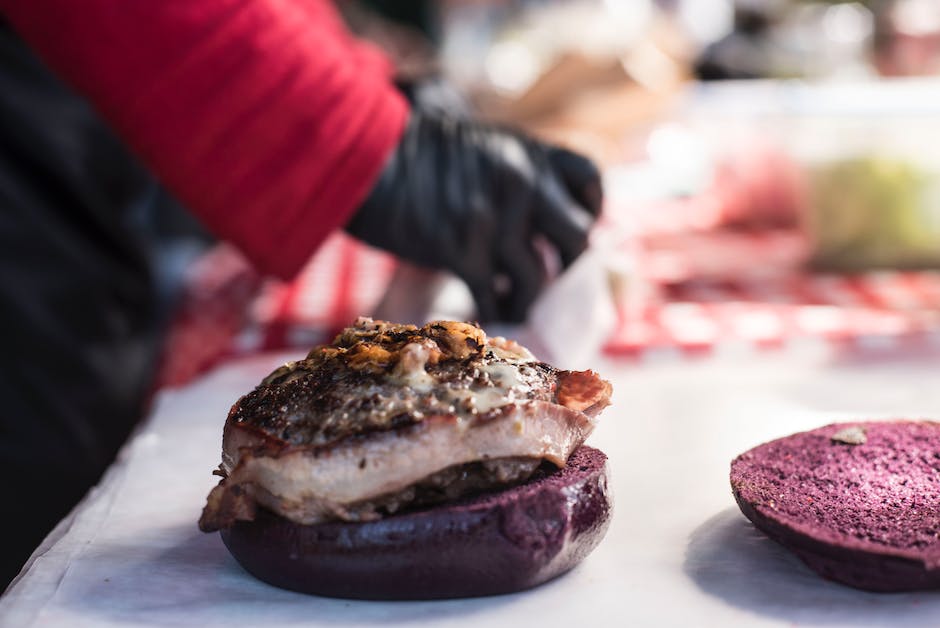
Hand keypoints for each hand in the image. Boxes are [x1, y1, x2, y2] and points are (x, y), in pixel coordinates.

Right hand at [346, 111, 602, 322]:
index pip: (589, 182)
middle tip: (548, 283)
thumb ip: (511, 176)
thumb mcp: (478, 147)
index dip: (589, 212)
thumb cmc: (411, 154)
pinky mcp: (461, 249)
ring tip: (511, 306)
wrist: (360, 154)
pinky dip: (492, 312)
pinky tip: (485, 314)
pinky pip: (493, 297)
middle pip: (577, 238)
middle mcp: (523, 181)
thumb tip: (531, 223)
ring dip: (525, 301)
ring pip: (536, 279)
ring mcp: (494, 217)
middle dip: (566, 268)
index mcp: (529, 152)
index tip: (571, 233)